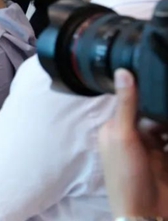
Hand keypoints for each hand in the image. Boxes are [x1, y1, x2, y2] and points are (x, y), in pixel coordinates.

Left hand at [99, 69, 167, 217]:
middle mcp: (132, 136)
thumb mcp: (123, 136)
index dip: (146, 90)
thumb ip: (126, 105)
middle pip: (152, 113)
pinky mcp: (166, 161)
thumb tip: (124, 71)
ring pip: (165, 126)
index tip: (161, 71)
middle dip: (163, 106)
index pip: (131, 102)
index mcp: (115, 128)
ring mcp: (152, 150)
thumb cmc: (126, 175)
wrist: (144, 214)